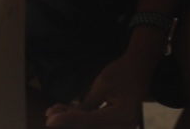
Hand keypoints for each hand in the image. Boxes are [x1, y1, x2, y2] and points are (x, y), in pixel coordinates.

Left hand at [43, 37, 159, 127]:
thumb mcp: (101, 86)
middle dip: (68, 122)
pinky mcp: (117, 126)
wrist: (140, 67)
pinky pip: (96, 126)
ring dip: (73, 122)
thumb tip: (58, 119)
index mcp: (123, 115)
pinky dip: (81, 121)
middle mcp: (124, 127)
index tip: (49, 120)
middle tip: (50, 115)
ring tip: (56, 112)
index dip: (68, 121)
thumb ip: (84, 106)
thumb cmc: (122, 72)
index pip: (89, 122)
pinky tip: (68, 113)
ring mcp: (122, 128)